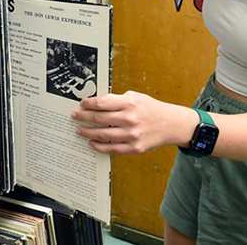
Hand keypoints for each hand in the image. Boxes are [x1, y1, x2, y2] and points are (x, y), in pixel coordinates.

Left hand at [71, 91, 197, 154]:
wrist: (171, 124)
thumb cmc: (152, 109)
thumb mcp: (136, 97)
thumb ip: (117, 99)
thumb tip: (97, 103)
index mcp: (130, 103)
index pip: (102, 103)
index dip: (88, 104)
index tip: (81, 104)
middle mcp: (130, 119)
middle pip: (99, 118)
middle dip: (83, 117)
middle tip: (74, 116)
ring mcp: (132, 135)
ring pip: (103, 135)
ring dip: (87, 133)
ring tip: (79, 130)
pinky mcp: (134, 148)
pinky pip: (112, 149)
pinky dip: (99, 146)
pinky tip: (92, 142)